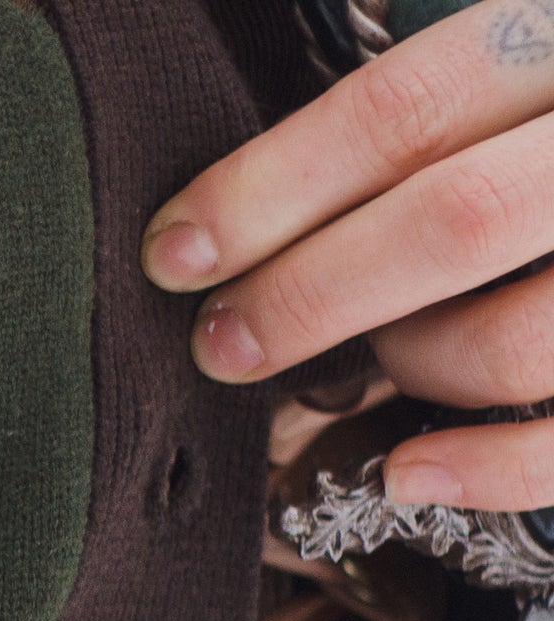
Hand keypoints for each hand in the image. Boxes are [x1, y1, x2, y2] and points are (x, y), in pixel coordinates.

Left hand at [145, 0, 553, 506]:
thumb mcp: (526, 77)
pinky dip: (479, 466)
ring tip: (372, 362)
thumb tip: (246, 210)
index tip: (177, 250)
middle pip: (454, 220)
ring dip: (410, 363)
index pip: (411, 107)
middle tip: (225, 341)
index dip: (273, 185)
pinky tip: (407, 467)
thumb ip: (432, 115)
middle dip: (310, 295)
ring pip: (516, 336)